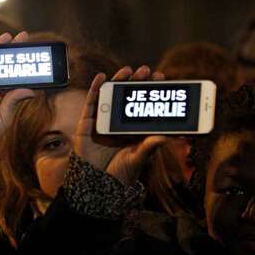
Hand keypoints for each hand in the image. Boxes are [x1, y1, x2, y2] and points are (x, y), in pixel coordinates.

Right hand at [0, 32, 35, 154]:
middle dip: (12, 52)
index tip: (34, 54)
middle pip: (2, 66)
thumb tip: (31, 89)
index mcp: (1, 98)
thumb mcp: (5, 118)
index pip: (14, 77)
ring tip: (7, 36)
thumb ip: (15, 101)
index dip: (22, 65)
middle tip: (23, 37)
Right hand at [74, 65, 166, 186]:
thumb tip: (167, 136)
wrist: (97, 184)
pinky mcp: (88, 122)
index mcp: (134, 128)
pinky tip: (102, 77)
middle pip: (129, 96)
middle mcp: (119, 122)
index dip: (151, 91)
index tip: (161, 78)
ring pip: (112, 95)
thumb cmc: (119, 173)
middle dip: (138, 83)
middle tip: (147, 71)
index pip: (144, 104)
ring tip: (129, 70)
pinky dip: (95, 88)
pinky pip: (91, 102)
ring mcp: (103, 120)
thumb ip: (149, 147)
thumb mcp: (137, 158)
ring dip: (119, 80)